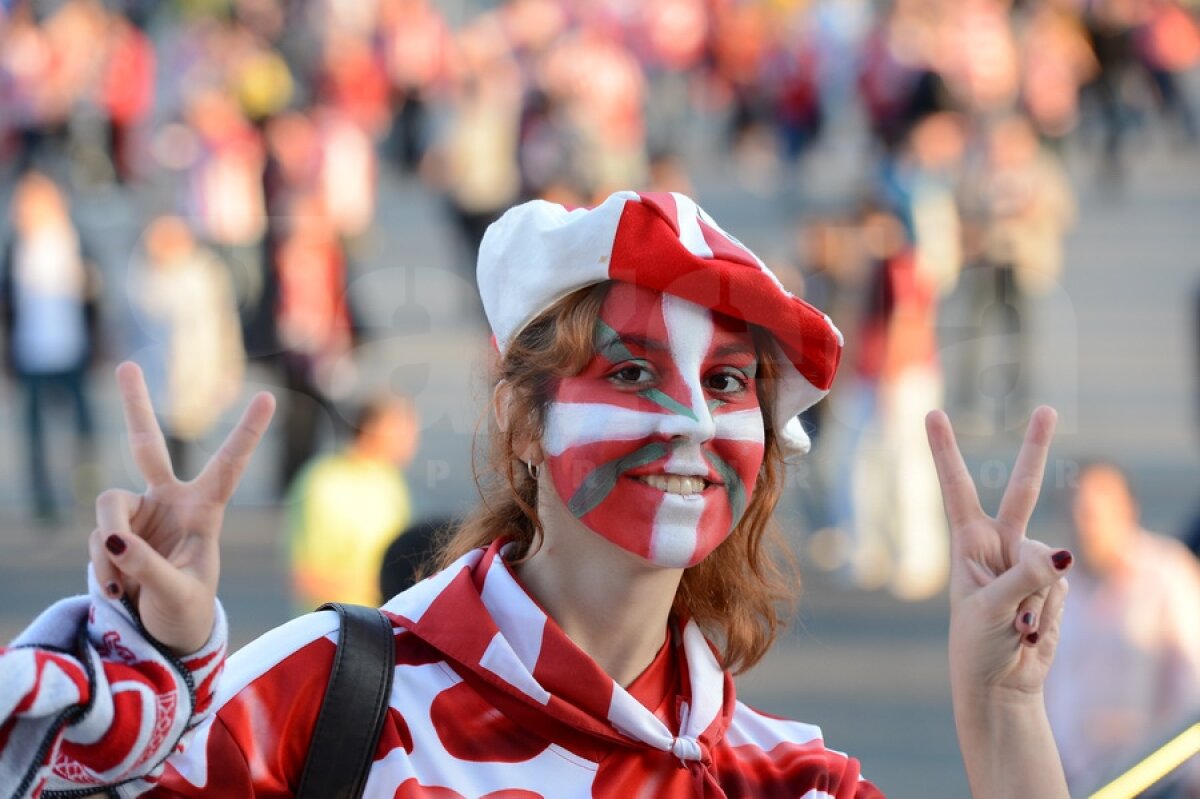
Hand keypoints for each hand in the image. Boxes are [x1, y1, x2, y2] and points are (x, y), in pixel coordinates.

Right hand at [89, 362, 275, 654]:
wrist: (165, 631)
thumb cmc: (187, 609)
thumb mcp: (178, 592)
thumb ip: (148, 567)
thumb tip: (114, 540)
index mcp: (205, 510)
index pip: (228, 465)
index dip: (246, 433)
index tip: (269, 398)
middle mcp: (170, 502)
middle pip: (146, 446)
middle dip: (134, 405)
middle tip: (125, 365)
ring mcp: (139, 515)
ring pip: (107, 508)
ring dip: (108, 547)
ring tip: (123, 587)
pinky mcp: (112, 532)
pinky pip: (97, 539)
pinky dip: (102, 568)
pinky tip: (117, 592)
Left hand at [925, 406, 1072, 703]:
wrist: (1001, 682)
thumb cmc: (978, 645)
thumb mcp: (990, 609)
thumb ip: (1025, 578)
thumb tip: (1061, 555)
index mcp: (969, 542)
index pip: (956, 487)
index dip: (945, 451)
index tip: (932, 413)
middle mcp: (999, 544)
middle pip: (1022, 490)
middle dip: (1035, 449)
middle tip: (1047, 408)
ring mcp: (1028, 561)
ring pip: (1047, 559)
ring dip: (1034, 597)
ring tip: (1014, 622)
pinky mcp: (1052, 582)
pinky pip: (1060, 584)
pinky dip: (1048, 609)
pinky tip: (1031, 628)